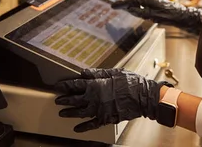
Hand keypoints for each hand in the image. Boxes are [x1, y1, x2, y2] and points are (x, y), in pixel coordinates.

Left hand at [55, 68, 169, 131]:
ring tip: (61, 113)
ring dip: (69, 113)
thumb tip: (83, 72)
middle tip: (57, 100)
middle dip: (65, 100)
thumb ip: (98, 73)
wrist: (143, 97)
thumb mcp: (114, 72)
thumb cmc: (130, 82)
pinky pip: (91, 125)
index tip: (58, 86)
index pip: (76, 85)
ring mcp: (99, 110)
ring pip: (79, 113)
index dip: (65, 85)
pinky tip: (76, 128)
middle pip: (74, 100)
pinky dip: (83, 127)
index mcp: (96, 85)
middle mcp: (94, 98)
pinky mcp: (105, 119)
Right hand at [111, 0, 201, 34]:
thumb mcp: (151, 16)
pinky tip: (142, 10)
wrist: (180, 15)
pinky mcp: (157, 0)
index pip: (130, 1)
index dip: (121, 4)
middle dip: (128, 0)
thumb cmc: (167, 16)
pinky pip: (145, 0)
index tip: (113, 7)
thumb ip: (139, 12)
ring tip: (132, 11)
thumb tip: (129, 9)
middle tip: (123, 8)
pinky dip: (140, 4)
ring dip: (134, 2)